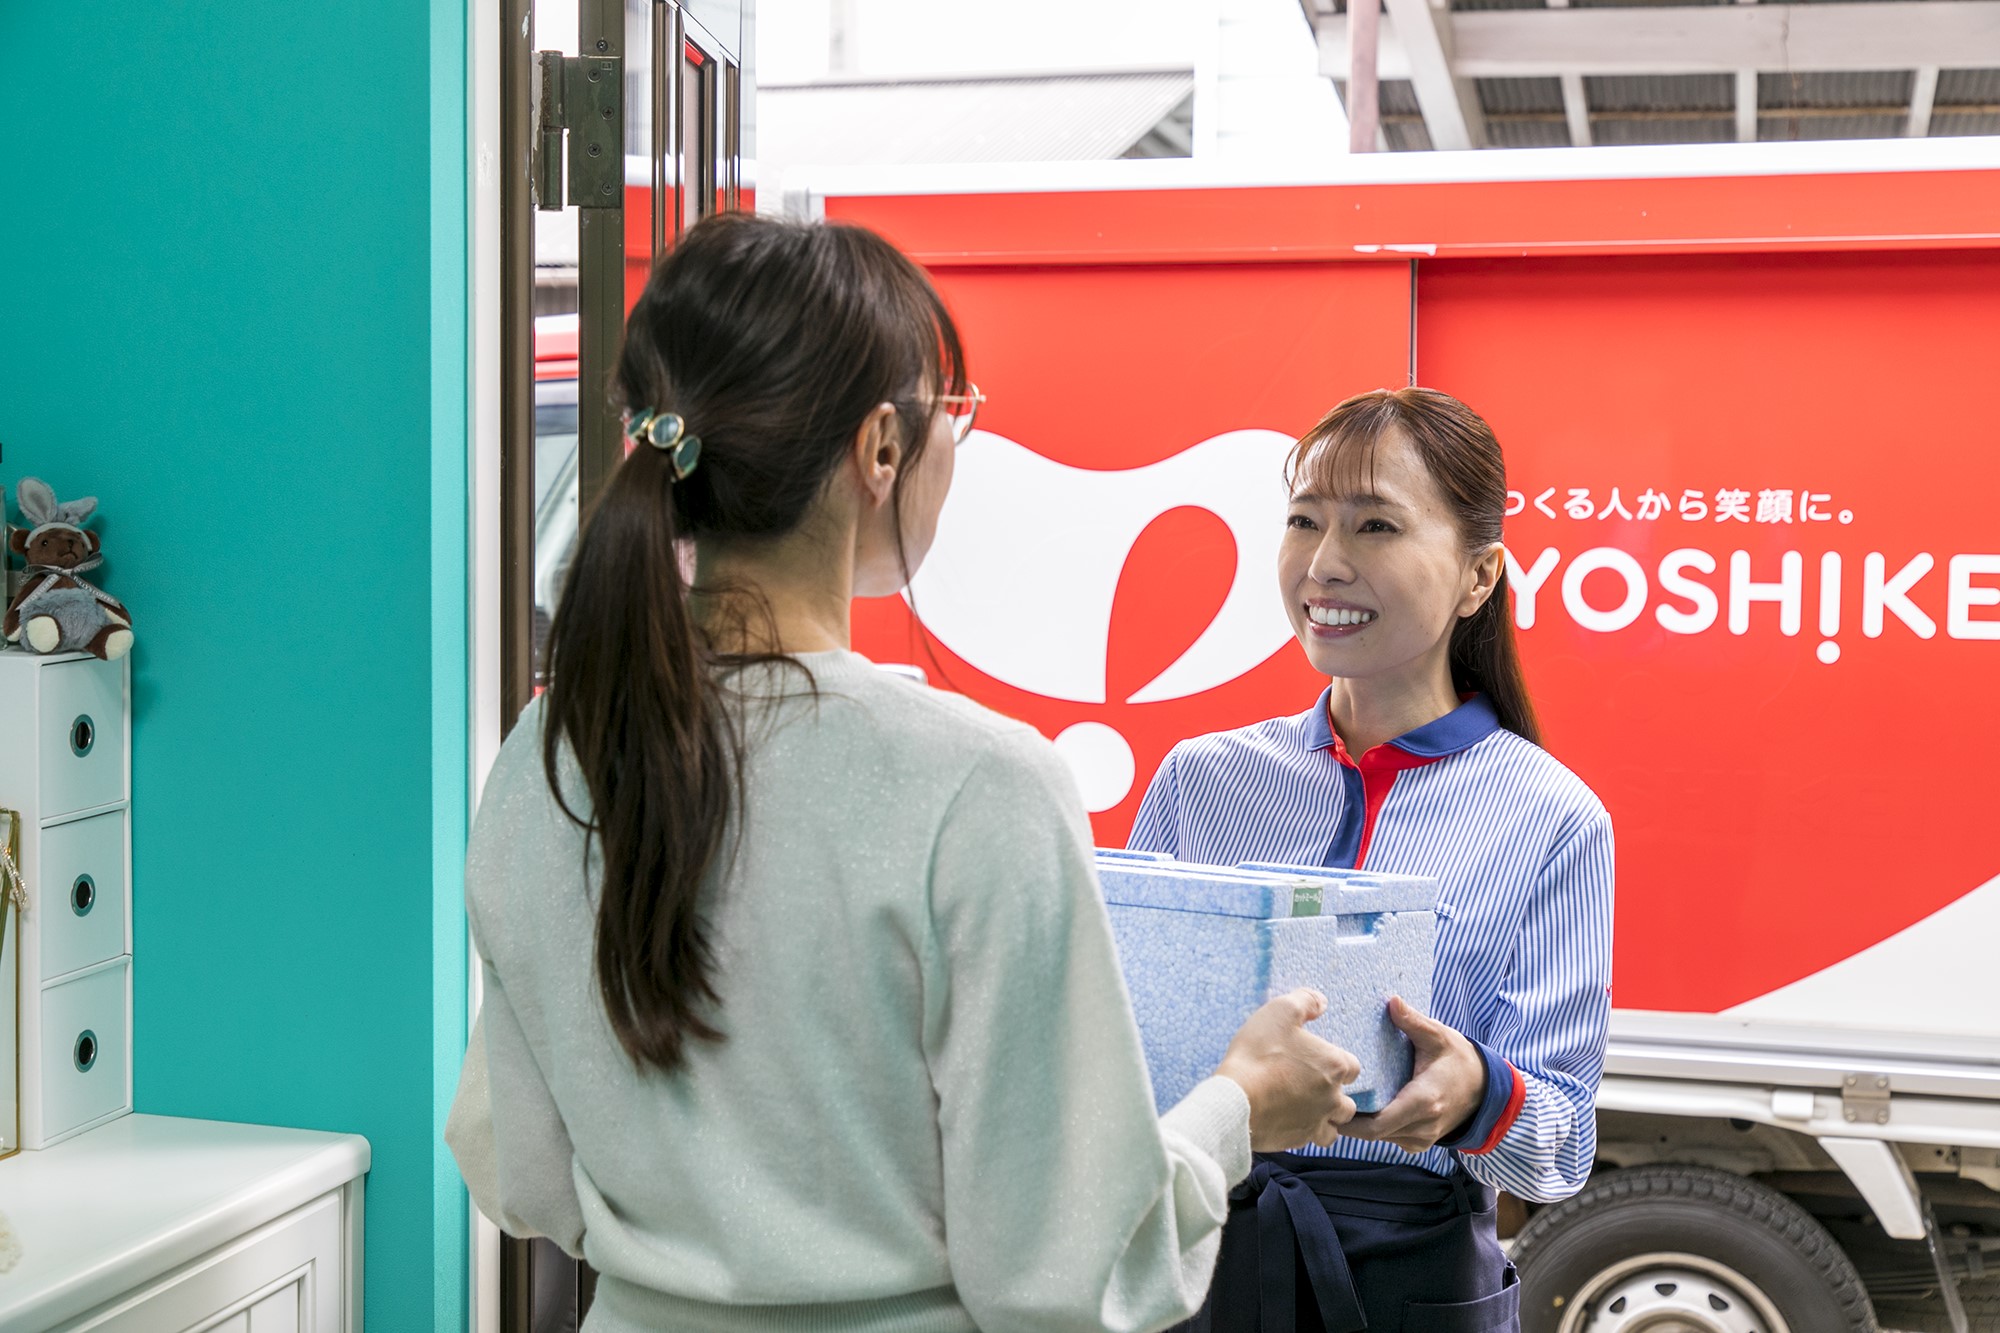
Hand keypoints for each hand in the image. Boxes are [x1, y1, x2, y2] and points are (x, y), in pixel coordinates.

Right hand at [1216, 988, 1361, 1150]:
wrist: (1236, 1099)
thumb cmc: (1258, 1054)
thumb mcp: (1279, 1011)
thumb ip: (1305, 1001)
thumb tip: (1321, 1001)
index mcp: (1335, 1065)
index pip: (1353, 1067)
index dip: (1337, 1062)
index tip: (1319, 1060)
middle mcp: (1334, 1096)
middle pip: (1348, 1098)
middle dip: (1336, 1092)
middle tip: (1312, 1083)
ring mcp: (1318, 1120)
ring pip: (1337, 1123)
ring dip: (1328, 1115)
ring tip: (1308, 1105)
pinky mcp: (1300, 1139)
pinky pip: (1315, 1139)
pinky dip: (1310, 1131)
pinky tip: (1294, 1120)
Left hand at [1340, 996, 1485, 1154]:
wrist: (1487, 1090)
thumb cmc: (1460, 1061)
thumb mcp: (1439, 1036)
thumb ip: (1413, 1022)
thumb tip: (1391, 1001)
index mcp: (1423, 1101)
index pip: (1377, 1125)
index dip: (1349, 1120)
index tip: (1329, 1099)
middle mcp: (1422, 1127)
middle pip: (1372, 1133)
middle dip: (1348, 1119)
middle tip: (1326, 1095)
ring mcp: (1421, 1139)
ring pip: (1380, 1138)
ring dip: (1361, 1123)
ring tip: (1340, 1098)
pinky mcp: (1419, 1143)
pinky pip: (1390, 1138)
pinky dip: (1376, 1126)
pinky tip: (1364, 1106)